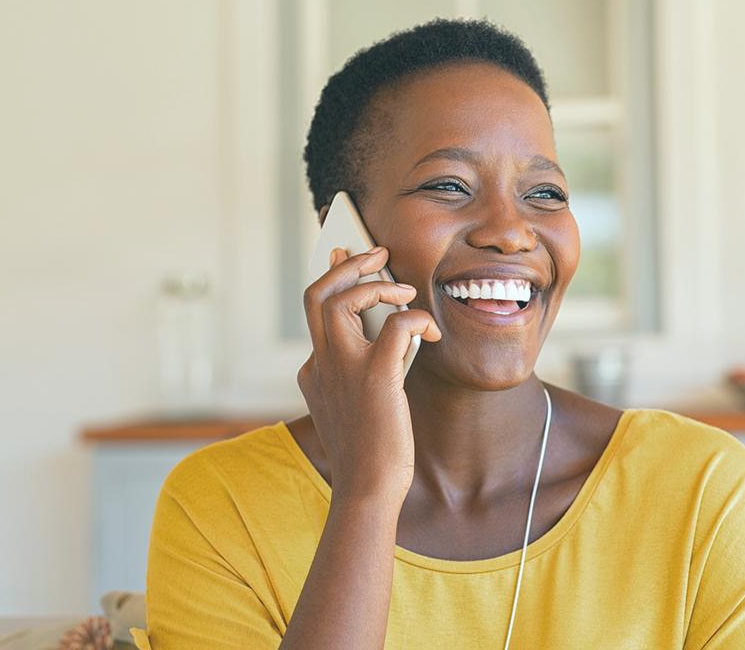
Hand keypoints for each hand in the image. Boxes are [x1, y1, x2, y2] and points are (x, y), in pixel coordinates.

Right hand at [297, 246, 440, 505]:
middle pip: (317, 293)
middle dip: (346, 265)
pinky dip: (415, 318)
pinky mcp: (375, 377)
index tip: (342, 256)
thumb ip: (358, 370)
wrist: (368, 490)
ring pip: (341, 299)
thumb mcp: (353, 405)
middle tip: (376, 254)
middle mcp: (320, 364)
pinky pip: (395, 325)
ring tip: (403, 290)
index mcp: (314, 371)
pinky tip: (430, 333)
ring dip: (376, 284)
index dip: (331, 279)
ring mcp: (343, 369)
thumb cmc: (370, 452)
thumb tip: (388, 331)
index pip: (314, 310)